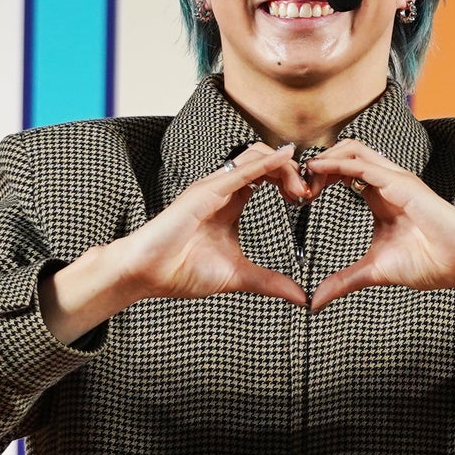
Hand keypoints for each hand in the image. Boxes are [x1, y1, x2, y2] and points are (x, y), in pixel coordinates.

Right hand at [40, 142, 309, 344]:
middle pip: (265, 159)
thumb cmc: (181, 270)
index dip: (291, 180)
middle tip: (308, 194)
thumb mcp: (238, 276)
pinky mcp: (204, 192)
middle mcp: (223, 188)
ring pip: (255, 156)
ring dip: (284, 167)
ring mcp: (213, 186)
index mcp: (231, 201)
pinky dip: (265, 164)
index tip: (308, 199)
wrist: (146, 274)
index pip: (268, 175)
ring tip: (299, 191)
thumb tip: (300, 297)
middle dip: (292, 171)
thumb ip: (270, 282)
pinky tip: (286, 161)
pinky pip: (240, 171)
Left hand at [305, 140, 454, 315]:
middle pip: (344, 153)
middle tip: (295, 187)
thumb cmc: (429, 263)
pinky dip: (337, 163)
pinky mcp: (402, 183)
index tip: (298, 197)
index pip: (342, 171)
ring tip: (303, 179)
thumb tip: (315, 301)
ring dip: (323, 159)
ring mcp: (395, 178)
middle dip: (316, 164)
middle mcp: (386, 181)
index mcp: (379, 195)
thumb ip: (344, 281)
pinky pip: (364, 163)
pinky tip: (316, 171)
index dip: (318, 177)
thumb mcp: (374, 272)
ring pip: (352, 149)